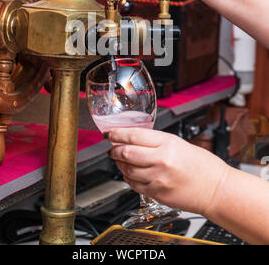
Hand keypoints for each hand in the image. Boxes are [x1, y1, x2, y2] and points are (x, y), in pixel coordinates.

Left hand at [107, 128, 229, 215]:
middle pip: (126, 152)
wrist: (216, 189)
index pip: (133, 135)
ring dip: (119, 163)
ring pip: (126, 169)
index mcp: (168, 144)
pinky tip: (130, 173)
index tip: (110, 133)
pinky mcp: (157, 194)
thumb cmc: (203, 166)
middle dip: (114, 149)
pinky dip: (128, 177)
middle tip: (112, 147)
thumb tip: (133, 139)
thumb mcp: (179, 144)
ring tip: (120, 159)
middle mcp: (161, 161)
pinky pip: (134, 184)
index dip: (116, 133)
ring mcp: (158, 179)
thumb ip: (156, 141)